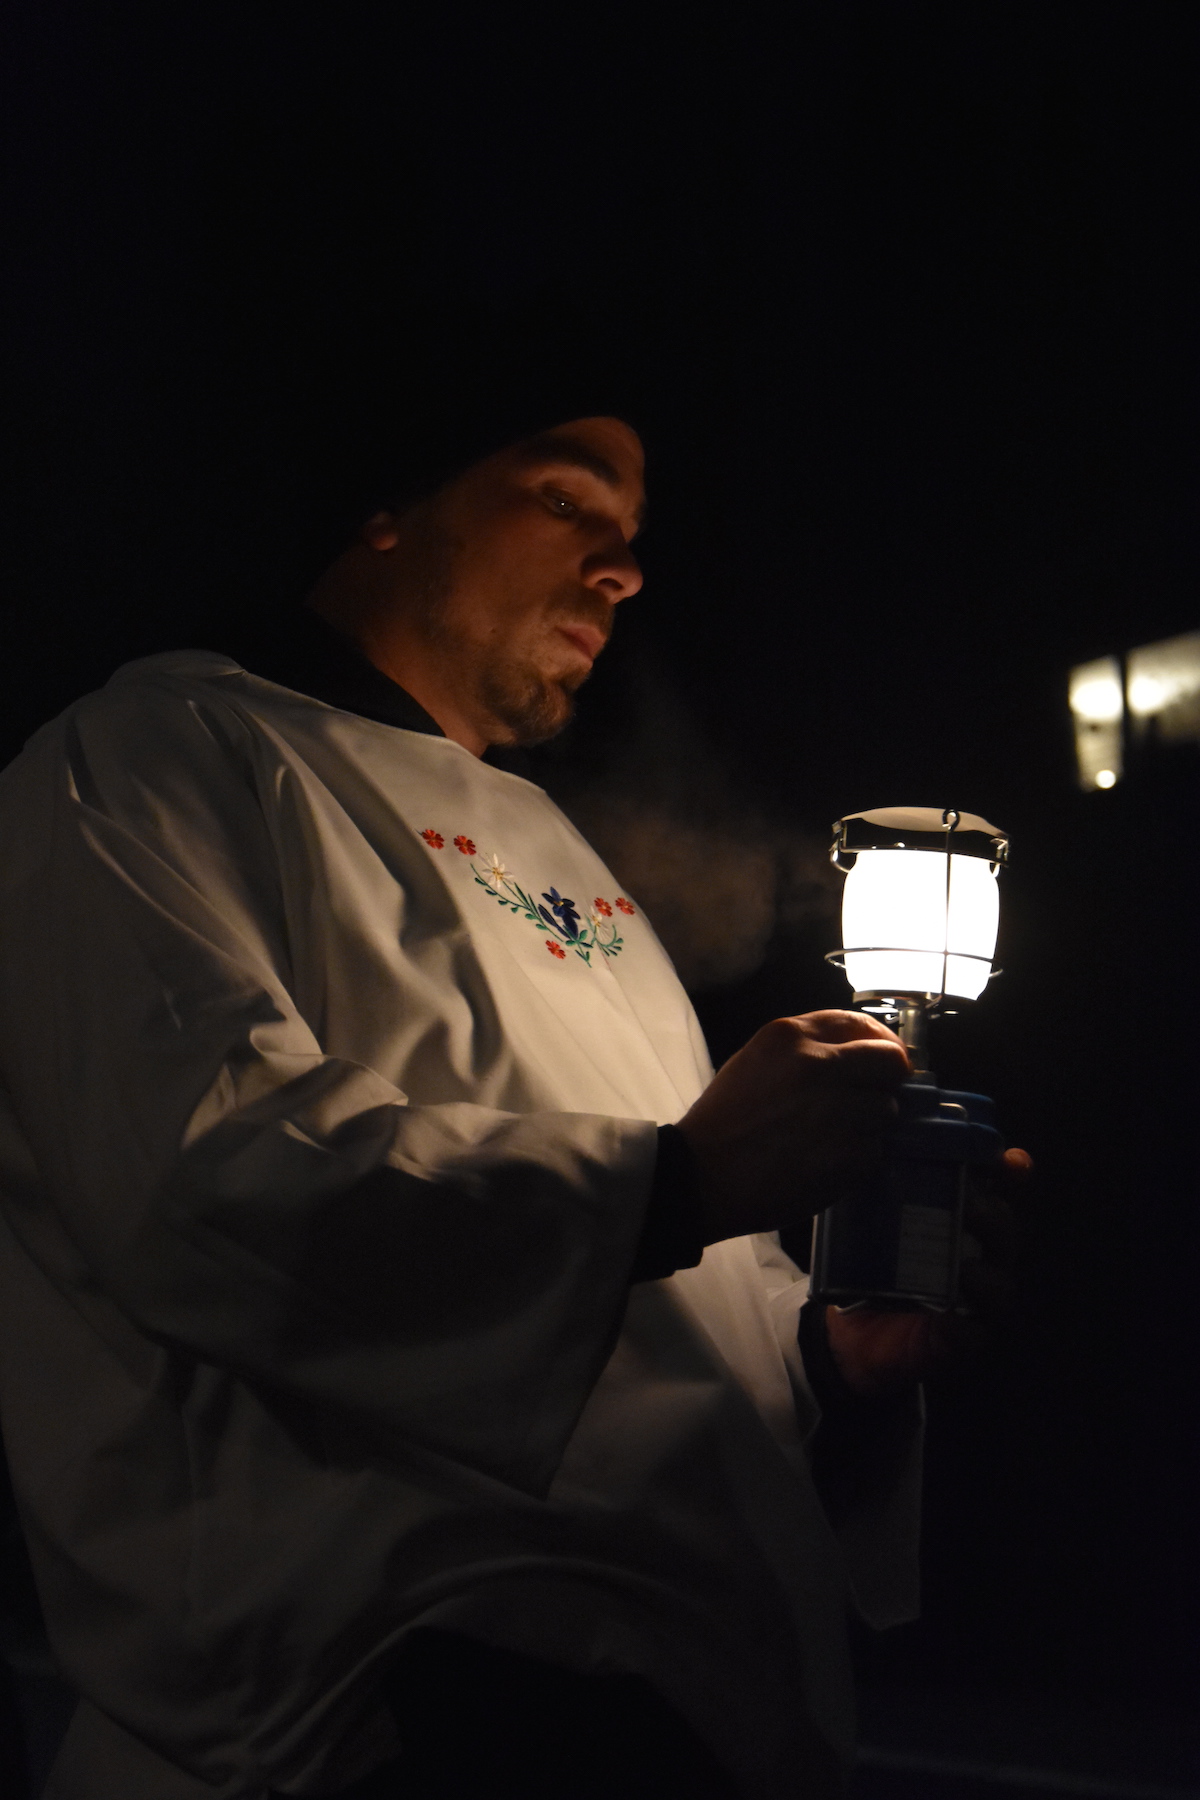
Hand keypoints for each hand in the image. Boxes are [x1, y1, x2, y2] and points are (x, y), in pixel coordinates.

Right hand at [676, 1011, 910, 1245]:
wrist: (703, 1174)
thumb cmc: (725, 1117)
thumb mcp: (757, 1059)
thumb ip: (806, 1048)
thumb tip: (856, 1054)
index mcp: (792, 1036)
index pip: (862, 1024)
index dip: (880, 1042)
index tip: (883, 1058)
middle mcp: (820, 1065)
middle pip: (891, 1062)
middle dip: (887, 1080)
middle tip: (872, 1098)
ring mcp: (838, 1111)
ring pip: (886, 1110)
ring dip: (869, 1124)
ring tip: (837, 1136)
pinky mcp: (847, 1154)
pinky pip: (874, 1150)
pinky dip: (858, 1158)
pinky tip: (829, 1161)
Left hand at [824, 1146, 1032, 1398]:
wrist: (847, 1337)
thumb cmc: (866, 1269)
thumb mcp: (865, 1223)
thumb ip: (870, 1189)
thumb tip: (854, 1142)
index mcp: (958, 1224)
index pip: (995, 1193)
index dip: (1009, 1174)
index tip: (1013, 1160)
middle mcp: (976, 1258)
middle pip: (1003, 1233)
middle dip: (995, 1217)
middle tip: (972, 1205)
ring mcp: (974, 1302)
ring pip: (1001, 1282)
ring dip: (988, 1271)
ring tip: (965, 1265)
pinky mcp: (962, 1339)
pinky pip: (979, 1330)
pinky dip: (969, 1320)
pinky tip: (953, 1311)